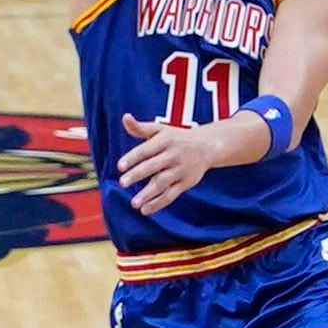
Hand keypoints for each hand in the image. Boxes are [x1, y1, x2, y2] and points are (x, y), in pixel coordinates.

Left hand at [110, 111, 240, 215]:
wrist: (208, 146)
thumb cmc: (177, 137)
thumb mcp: (160, 129)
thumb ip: (140, 128)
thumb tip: (125, 117)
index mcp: (165, 140)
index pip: (146, 150)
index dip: (133, 157)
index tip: (120, 166)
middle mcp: (174, 155)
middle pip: (154, 166)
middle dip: (138, 175)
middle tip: (122, 183)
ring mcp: (181, 170)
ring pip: (163, 183)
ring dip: (148, 194)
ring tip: (133, 203)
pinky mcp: (186, 183)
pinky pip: (171, 195)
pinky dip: (158, 203)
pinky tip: (145, 210)